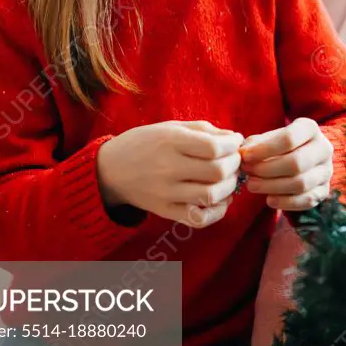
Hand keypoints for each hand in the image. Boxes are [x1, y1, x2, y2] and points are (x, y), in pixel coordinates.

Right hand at [97, 120, 243, 227]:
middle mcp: (168, 167)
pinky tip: (221, 200)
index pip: (213, 147)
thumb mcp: (170, 127)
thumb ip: (203, 130)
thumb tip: (234, 139)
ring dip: (229, 187)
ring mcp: (166, 193)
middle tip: (234, 161)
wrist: (111, 170)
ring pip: (211, 195)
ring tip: (228, 179)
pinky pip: (199, 218)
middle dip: (234, 165)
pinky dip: (217, 211)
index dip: (232, 146)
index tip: (235, 143)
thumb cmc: (144, 143)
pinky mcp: (165, 211)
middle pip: (216, 171)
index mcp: (170, 141)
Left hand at [239, 117, 333, 210]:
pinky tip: (268, 200)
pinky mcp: (325, 190)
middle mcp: (323, 148)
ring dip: (272, 187)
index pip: (288, 138)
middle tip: (247, 172)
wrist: (303, 156)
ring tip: (252, 185)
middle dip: (266, 170)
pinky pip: (307, 200)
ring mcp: (326, 171)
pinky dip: (285, 202)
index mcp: (310, 129)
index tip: (245, 156)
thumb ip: (256, 144)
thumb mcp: (269, 137)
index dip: (264, 149)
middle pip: (296, 163)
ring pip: (301, 183)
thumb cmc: (280, 145)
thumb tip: (242, 154)